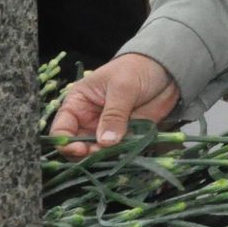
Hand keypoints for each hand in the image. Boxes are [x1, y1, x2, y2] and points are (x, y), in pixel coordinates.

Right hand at [49, 54, 179, 155]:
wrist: (165, 70)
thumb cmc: (137, 69)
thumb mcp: (123, 87)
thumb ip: (114, 114)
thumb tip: (105, 141)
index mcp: (78, 103)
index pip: (61, 128)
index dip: (65, 142)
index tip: (80, 150)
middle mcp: (87, 120)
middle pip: (77, 146)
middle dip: (86, 154)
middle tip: (101, 153)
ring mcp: (106, 130)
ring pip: (97, 152)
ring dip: (104, 157)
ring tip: (117, 152)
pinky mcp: (124, 136)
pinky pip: (118, 152)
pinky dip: (121, 155)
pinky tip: (128, 152)